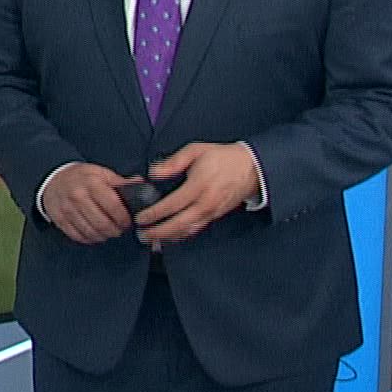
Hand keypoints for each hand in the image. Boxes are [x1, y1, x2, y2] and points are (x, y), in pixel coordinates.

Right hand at [40, 163, 136, 244]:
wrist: (54, 178)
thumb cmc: (82, 177)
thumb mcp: (102, 173)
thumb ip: (121, 182)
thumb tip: (142, 186)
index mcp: (92, 183)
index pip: (113, 206)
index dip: (123, 218)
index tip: (128, 222)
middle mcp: (78, 196)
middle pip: (102, 223)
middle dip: (115, 231)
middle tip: (120, 230)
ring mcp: (67, 209)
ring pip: (90, 232)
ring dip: (103, 236)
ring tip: (109, 233)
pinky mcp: (60, 219)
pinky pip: (77, 236)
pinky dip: (89, 239)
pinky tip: (95, 235)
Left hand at [135, 142, 263, 247]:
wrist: (251, 168)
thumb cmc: (222, 158)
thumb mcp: (195, 150)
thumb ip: (173, 162)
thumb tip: (154, 173)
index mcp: (198, 186)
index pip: (172, 205)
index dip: (154, 214)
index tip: (140, 218)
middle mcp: (205, 203)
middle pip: (179, 224)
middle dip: (159, 232)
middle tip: (142, 236)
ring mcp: (211, 212)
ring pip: (188, 230)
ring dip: (169, 237)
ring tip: (152, 240)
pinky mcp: (215, 216)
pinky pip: (196, 229)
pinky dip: (182, 235)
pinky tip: (171, 236)